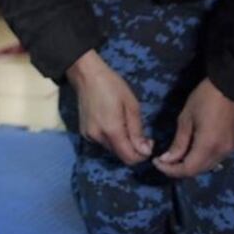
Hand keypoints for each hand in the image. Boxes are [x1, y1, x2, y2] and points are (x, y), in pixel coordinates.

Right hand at [66, 50, 152, 164]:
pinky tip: (113, 124)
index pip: (129, 158)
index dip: (142, 155)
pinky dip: (112, 139)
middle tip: (141, 134)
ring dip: (122, 144)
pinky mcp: (84, 132)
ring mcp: (89, 135)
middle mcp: (98, 137)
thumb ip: (137, 131)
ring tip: (126, 126)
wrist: (86, 75)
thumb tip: (145, 151)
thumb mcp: (131, 105)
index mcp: (111, 130)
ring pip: (112, 149)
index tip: (149, 142)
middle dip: (133, 149)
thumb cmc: (112, 86)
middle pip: (120, 155)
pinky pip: (102, 142)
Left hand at [152, 78, 233, 177]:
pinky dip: (198, 160)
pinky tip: (187, 153)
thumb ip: (178, 143)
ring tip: (172, 158)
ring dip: (188, 166)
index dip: (170, 170)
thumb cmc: (203, 99)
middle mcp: (220, 153)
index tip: (156, 162)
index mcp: (208, 146)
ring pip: (205, 167)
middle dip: (178, 169)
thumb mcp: (186, 119)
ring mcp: (228, 151)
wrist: (229, 88)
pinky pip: (213, 160)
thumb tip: (167, 159)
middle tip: (162, 161)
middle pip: (197, 171)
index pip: (188, 169)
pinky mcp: (230, 146)